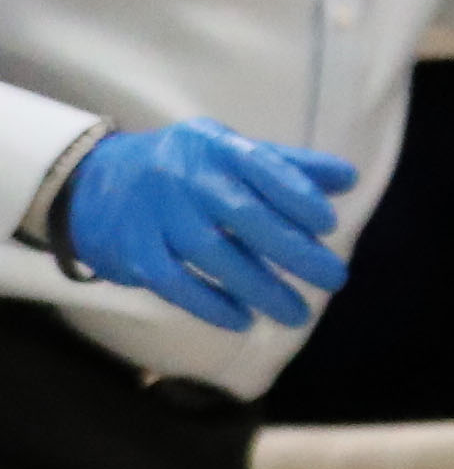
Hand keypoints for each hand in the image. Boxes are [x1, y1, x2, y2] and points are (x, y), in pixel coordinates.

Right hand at [58, 121, 358, 330]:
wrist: (90, 183)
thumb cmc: (183, 170)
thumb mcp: (228, 153)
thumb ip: (288, 167)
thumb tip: (348, 179)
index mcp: (216, 147)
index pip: (263, 165)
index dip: (298, 194)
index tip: (329, 225)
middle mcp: (185, 177)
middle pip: (244, 215)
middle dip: (294, 250)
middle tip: (335, 279)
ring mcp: (155, 215)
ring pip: (214, 254)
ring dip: (261, 288)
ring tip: (297, 313)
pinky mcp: (132, 252)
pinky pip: (176, 283)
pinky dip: (211, 305)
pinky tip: (243, 320)